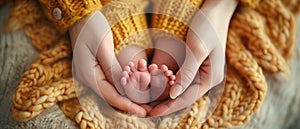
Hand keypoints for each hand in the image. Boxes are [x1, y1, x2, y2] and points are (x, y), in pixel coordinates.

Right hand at [69, 11, 146, 116]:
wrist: (80, 17)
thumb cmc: (90, 28)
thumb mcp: (103, 48)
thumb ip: (113, 69)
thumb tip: (125, 88)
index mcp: (88, 75)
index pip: (111, 96)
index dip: (128, 105)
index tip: (143, 112)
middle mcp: (89, 79)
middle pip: (112, 96)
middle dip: (131, 103)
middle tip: (150, 108)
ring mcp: (92, 75)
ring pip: (113, 90)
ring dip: (130, 95)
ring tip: (147, 101)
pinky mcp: (97, 70)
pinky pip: (112, 82)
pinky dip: (125, 85)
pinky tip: (137, 87)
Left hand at [149, 0, 237, 115]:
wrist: (215, 8)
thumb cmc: (208, 25)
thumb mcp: (196, 49)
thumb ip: (187, 73)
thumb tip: (174, 95)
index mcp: (211, 77)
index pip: (187, 98)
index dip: (168, 107)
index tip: (151, 113)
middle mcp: (207, 77)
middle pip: (183, 97)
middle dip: (164, 104)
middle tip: (145, 111)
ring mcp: (201, 71)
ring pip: (180, 89)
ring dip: (164, 96)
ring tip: (147, 102)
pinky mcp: (195, 64)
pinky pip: (180, 79)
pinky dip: (167, 84)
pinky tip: (155, 86)